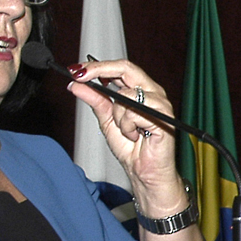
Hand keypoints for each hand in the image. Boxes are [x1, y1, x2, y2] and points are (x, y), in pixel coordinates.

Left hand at [67, 59, 188, 216]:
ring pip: (127, 95)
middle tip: (80, 77)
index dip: (97, 66)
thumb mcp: (106, 121)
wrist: (144, 174)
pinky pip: (134, 113)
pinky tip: (136, 136)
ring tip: (126, 131)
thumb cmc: (132, 150)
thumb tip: (76, 84)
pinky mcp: (164, 118)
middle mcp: (153, 93)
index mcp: (141, 91)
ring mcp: (160, 104)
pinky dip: (128, 127)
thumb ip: (95, 100)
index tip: (76, 70)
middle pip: (126, 68)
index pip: (120, 68)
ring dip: (117, 116)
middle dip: (99, 71)